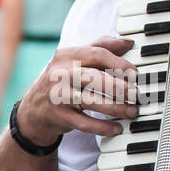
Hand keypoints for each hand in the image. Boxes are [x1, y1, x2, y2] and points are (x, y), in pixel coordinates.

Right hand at [17, 36, 138, 143]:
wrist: (33, 110)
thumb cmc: (61, 81)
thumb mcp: (75, 60)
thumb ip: (99, 47)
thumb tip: (127, 42)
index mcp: (66, 55)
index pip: (98, 54)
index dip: (120, 63)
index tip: (135, 74)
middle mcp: (60, 73)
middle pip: (95, 77)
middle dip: (119, 87)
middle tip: (136, 94)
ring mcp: (58, 96)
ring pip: (92, 102)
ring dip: (116, 108)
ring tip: (132, 112)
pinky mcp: (59, 116)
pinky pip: (85, 123)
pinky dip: (103, 127)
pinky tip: (117, 128)